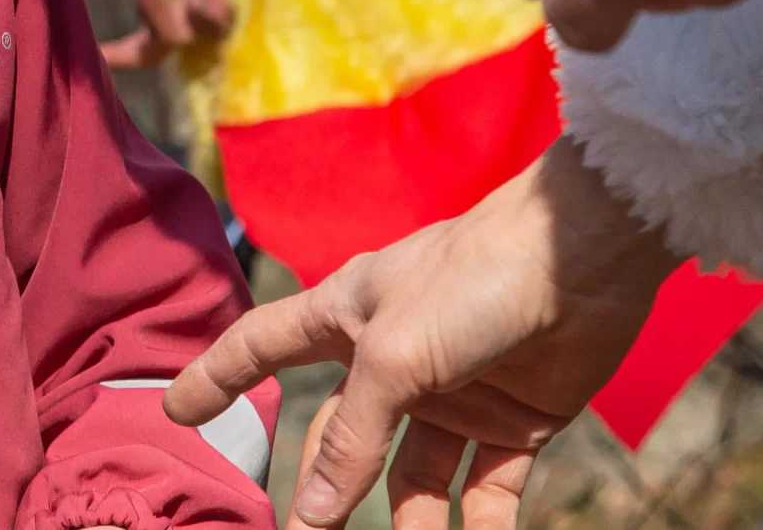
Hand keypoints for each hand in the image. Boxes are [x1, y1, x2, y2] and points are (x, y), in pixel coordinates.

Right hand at [165, 141, 674, 529]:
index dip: (217, 375)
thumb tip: (311, 512)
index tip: (176, 411)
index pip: (263, 344)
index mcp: (347, 314)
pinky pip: (485, 491)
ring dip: (408, 525)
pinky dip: (478, 528)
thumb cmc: (473, 278)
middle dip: (323, 489)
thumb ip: (353, 437)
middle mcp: (393, 356)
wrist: (586, 259)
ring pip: (415, 478)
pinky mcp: (514, 419)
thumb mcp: (393, 357)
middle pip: (342, 436)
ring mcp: (455, 390)